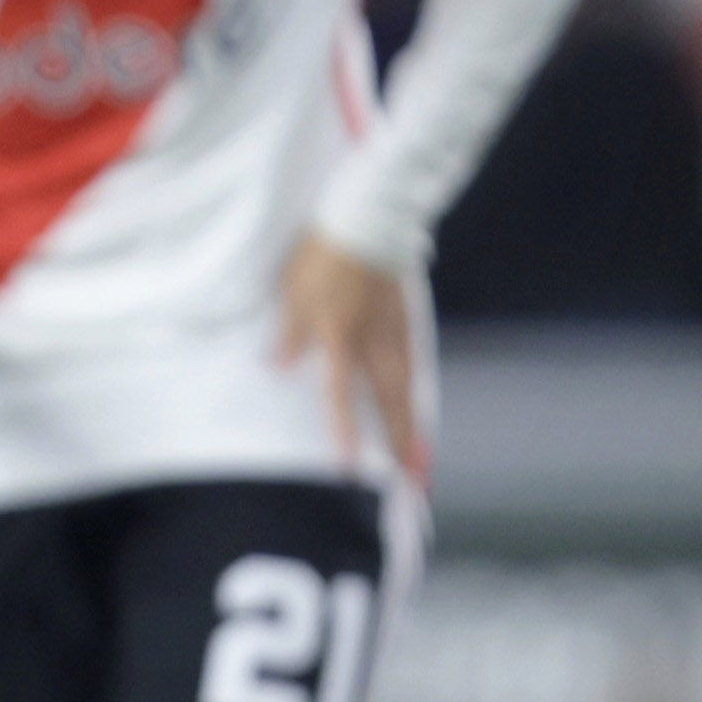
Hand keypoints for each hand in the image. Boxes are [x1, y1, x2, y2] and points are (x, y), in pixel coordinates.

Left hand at [277, 232, 421, 473]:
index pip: (342, 395)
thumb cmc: (322, 254)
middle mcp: (373, 342)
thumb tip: (279, 369)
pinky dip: (415, 396)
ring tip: (421, 462)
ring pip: (407, 390)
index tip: (350, 469)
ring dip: (413, 428)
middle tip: (413, 484)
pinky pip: (413, 368)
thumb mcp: (293, 290)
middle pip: (389, 404)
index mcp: (340, 336)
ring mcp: (395, 332)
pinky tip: (415, 412)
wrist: (369, 217)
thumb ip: (290, 333)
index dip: (345, 432)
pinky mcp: (406, 321)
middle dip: (399, 446)